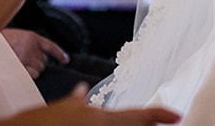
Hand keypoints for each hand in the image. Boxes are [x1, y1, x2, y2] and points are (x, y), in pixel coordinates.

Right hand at [3, 28, 68, 79]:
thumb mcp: (16, 37)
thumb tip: (39, 56)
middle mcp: (32, 47)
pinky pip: (32, 75)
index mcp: (32, 37)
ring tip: (18, 65)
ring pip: (39, 69)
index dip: (59, 54)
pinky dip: (28, 75)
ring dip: (31, 70)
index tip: (66, 60)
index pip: (50, 46)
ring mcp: (26, 57)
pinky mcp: (21, 66)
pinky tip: (21, 71)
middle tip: (23, 62)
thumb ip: (27, 44)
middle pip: (44, 61)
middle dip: (36, 64)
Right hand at [7, 91, 180, 124]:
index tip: (177, 114)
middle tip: (162, 121)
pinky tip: (108, 125)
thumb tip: (80, 93)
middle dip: (146, 125)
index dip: (159, 115)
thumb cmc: (37, 123)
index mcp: (99, 119)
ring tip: (146, 125)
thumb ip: (73, 103)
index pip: (137, 116)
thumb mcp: (58, 110)